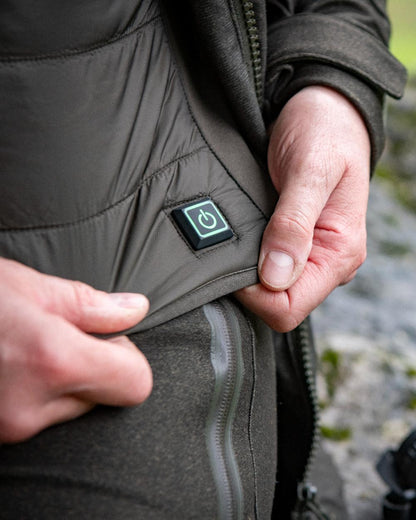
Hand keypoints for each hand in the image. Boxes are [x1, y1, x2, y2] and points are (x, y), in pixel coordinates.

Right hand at [0, 258, 151, 442]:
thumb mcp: (30, 287)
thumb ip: (92, 305)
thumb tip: (134, 310)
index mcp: (53, 360)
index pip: (134, 383)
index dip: (129, 357)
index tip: (111, 339)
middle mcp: (32, 406)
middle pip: (105, 396)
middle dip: (96, 366)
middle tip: (62, 337)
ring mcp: (10, 428)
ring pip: (73, 408)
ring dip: (64, 381)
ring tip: (28, 351)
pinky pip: (41, 419)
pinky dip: (39, 395)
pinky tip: (14, 368)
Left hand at [236, 86, 369, 330]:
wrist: (326, 108)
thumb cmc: (324, 131)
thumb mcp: (310, 170)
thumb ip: (293, 223)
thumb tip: (274, 276)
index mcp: (339, 254)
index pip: (290, 307)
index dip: (256, 295)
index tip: (235, 260)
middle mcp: (325, 261)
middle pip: (276, 303)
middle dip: (247, 283)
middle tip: (228, 241)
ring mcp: (308, 253)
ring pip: (267, 287)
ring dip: (243, 268)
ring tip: (232, 233)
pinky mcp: (291, 242)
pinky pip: (263, 265)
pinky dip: (245, 255)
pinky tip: (237, 232)